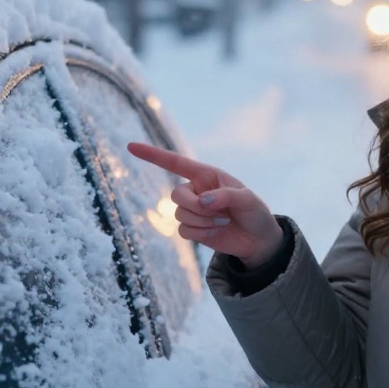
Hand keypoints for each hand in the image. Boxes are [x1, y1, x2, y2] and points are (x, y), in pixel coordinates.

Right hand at [126, 142, 284, 266]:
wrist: (258, 240)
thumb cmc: (255, 213)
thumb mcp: (247, 199)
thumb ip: (225, 196)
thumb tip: (202, 201)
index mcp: (206, 175)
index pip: (175, 163)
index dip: (152, 155)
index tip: (130, 146)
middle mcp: (196, 190)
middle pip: (176, 195)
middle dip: (194, 206)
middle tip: (217, 211)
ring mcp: (193, 211)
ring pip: (180, 215)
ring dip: (203, 221)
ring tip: (223, 221)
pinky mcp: (193, 229)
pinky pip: (183, 231)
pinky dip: (200, 233)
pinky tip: (216, 232)